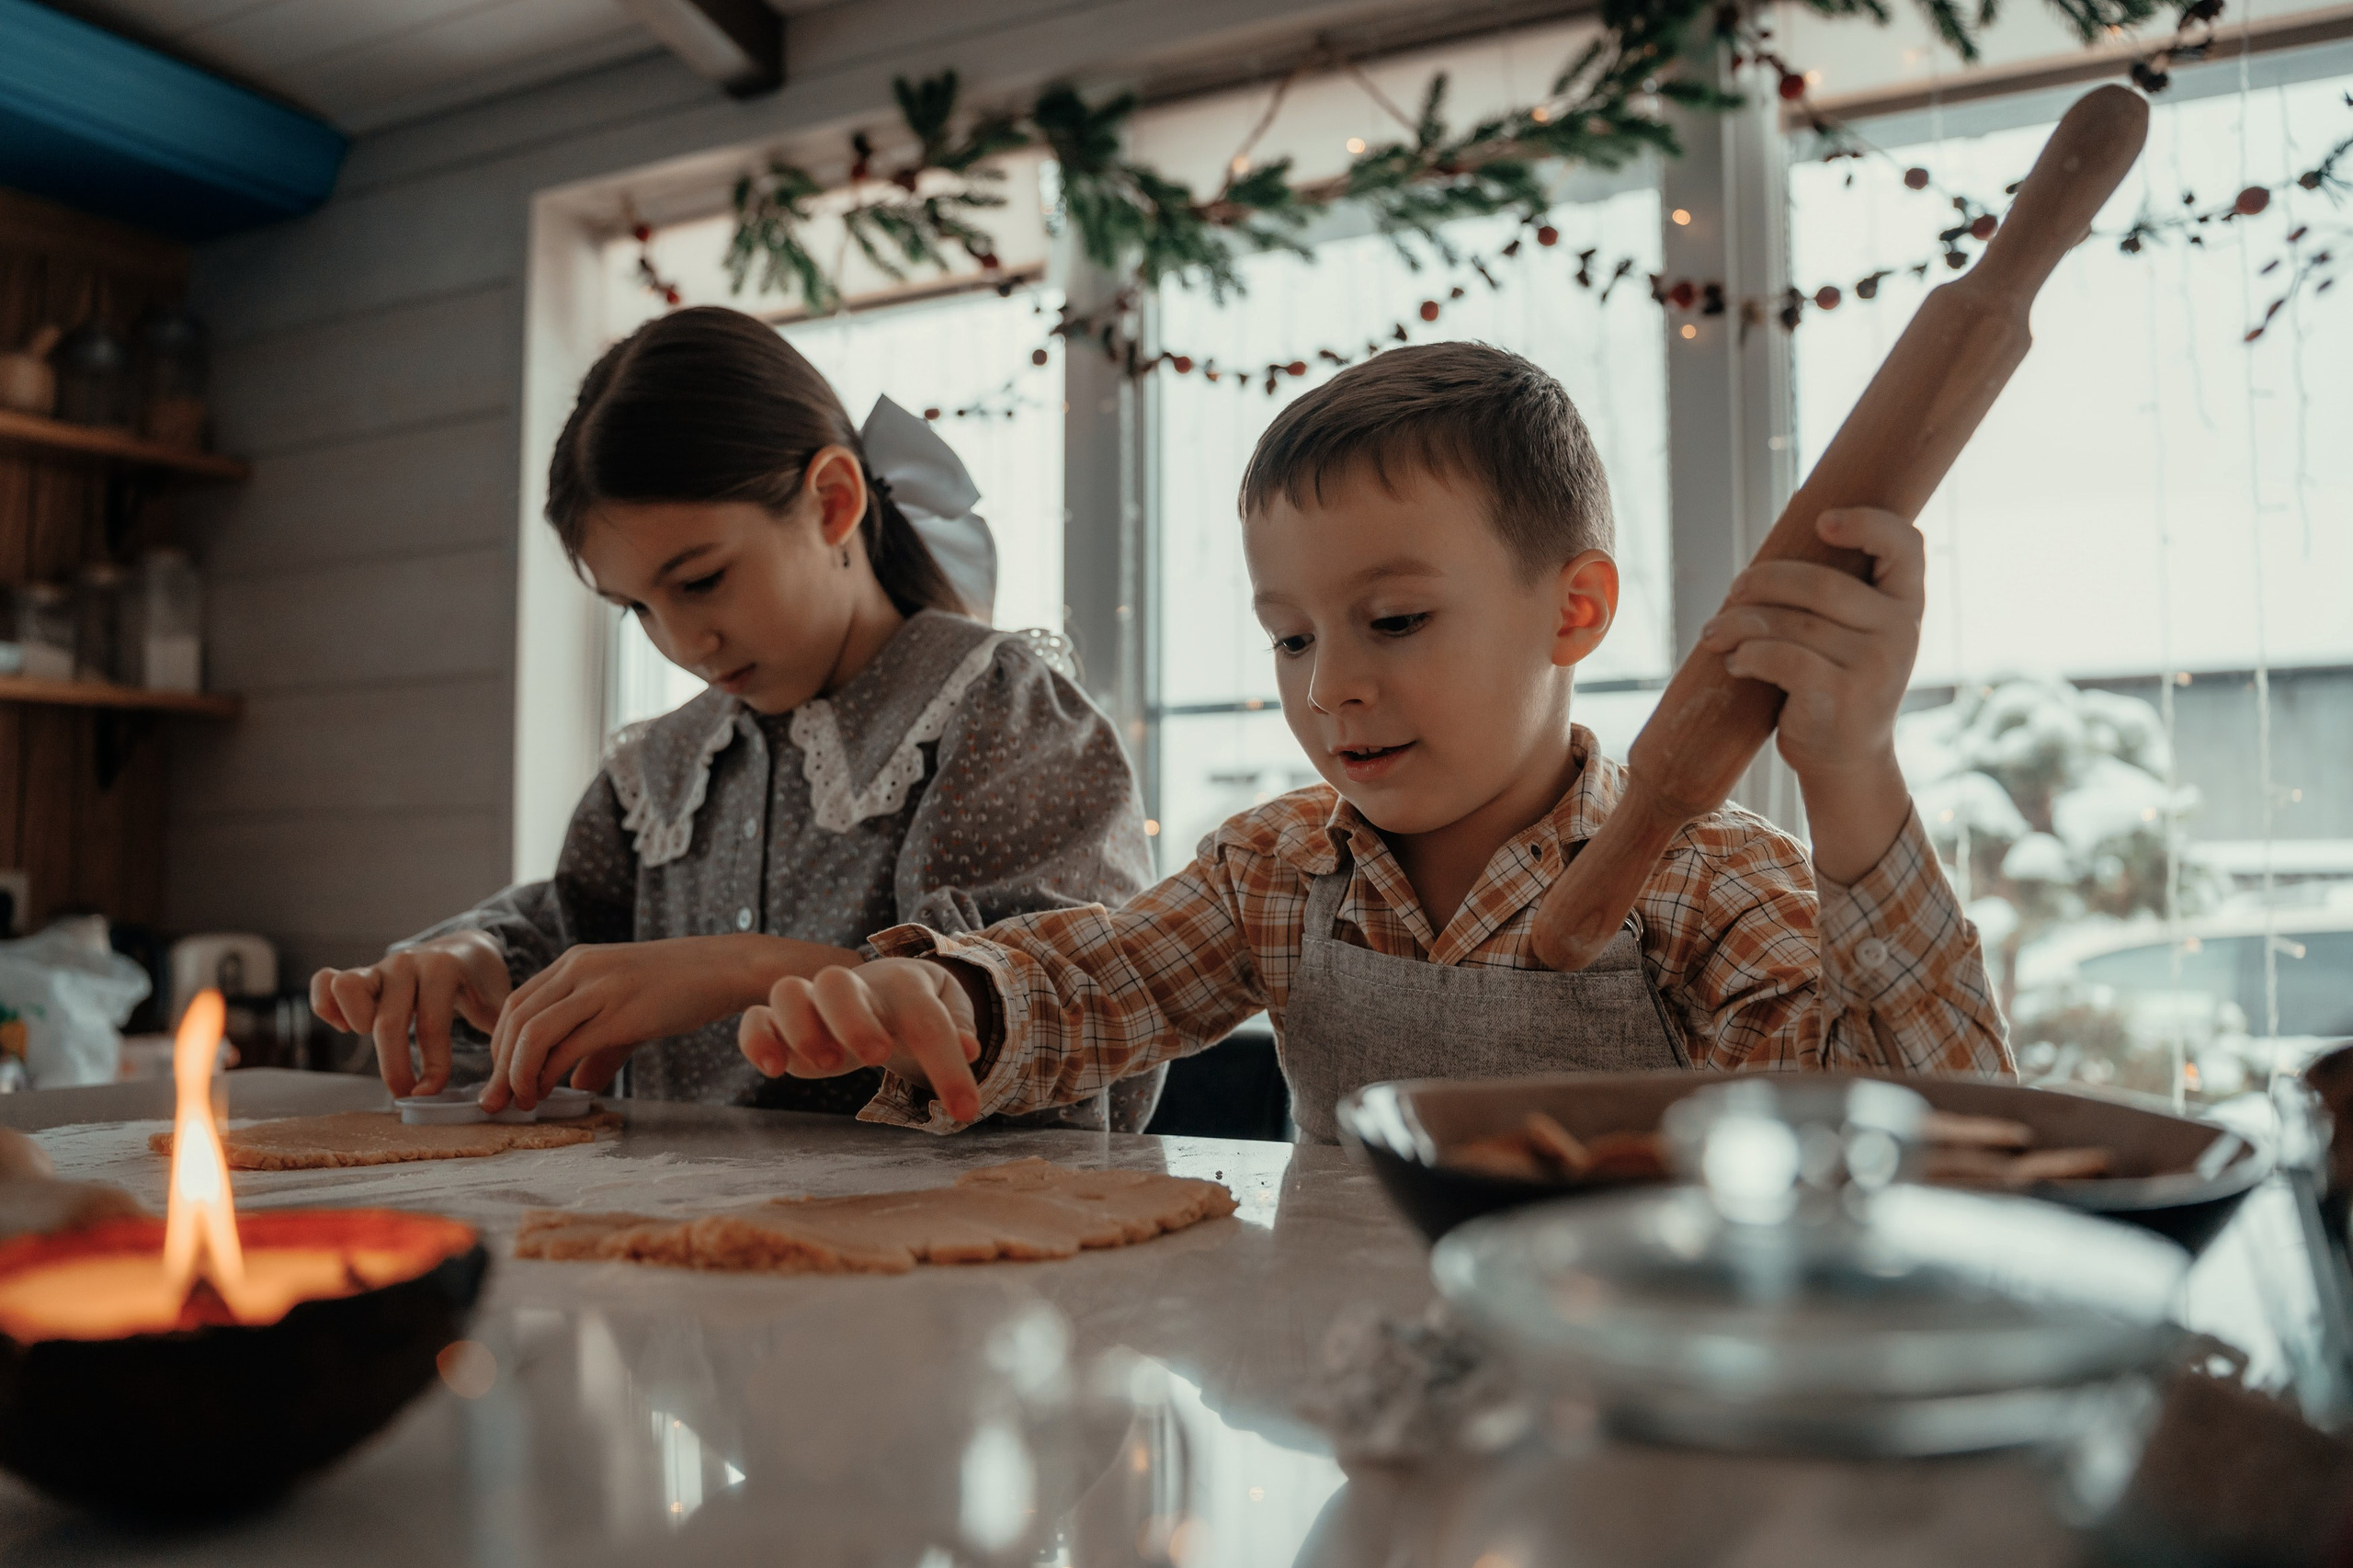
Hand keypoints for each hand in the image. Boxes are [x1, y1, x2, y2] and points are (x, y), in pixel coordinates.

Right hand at [311, 933, 509, 1097]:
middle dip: (394, 1069)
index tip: (432, 1093)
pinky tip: (348, 1027)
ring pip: (346, 987)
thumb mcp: (498, 1004)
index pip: (432, 1027)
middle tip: (404, 1094)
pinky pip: (323, 982)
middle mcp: (407, 964)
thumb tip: (502, 1085)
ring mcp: (378, 967)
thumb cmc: (480, 986)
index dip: (432, 1068)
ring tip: (375, 1038)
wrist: (465, 948)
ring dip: (357, 1023)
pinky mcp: (357, 973)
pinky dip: (326, 1008)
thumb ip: (499, 1036)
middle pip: (387, 1022)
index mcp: (443, 970)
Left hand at [481, 936, 846, 1111]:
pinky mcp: (620, 1012)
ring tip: (520, 1103)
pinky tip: (548, 1094)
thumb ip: (598, 1047)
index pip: (516, 1003)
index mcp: (575, 963)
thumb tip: (576, 1086)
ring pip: (532, 1033)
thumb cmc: (680, 989)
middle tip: (496, 1102)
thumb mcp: (629, 1012)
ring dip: (516, 1074)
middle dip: (498, 1066)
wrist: (724, 968)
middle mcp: (578, 969)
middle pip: (514, 1018)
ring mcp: (598, 988)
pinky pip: (567, 1045)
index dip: (499, 1046)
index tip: (500, 1080)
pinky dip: (547, 1074)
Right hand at [738, 959, 984, 1123]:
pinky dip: (756, 1040)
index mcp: (903, 985)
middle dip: (853, 1019)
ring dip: (800, 1027)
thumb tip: (970, 1047)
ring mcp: (813, 1003)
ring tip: (824, 1065)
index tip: (967, 1111)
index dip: (948, 1066)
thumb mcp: (950, 1010)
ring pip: (787, 991)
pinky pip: (755, 1019)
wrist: (885, 986)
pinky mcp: (782, 1024)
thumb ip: (959, 1026)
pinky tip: (775, 1069)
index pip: (925, 1020)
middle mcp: (853, 988)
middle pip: (837, 982)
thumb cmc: (918, 1006)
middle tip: (878, 1056)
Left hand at [1696, 506, 1922, 883]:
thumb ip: (1835, 596)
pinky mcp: (1841, 697)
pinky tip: (1733, 661)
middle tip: (1732, 593)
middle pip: (1821, 582)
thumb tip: (1762, 563)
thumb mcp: (1854, 635)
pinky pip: (1779, 658)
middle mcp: (1901, 630)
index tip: (1822, 521)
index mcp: (1906, 604)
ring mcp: (1875, 665)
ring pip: (1791, 623)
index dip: (1867, 523)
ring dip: (1739, 623)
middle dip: (1763, 582)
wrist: (1847, 760)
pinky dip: (1746, 654)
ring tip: (1715, 633)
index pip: (1905, 545)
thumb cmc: (1837, 683)